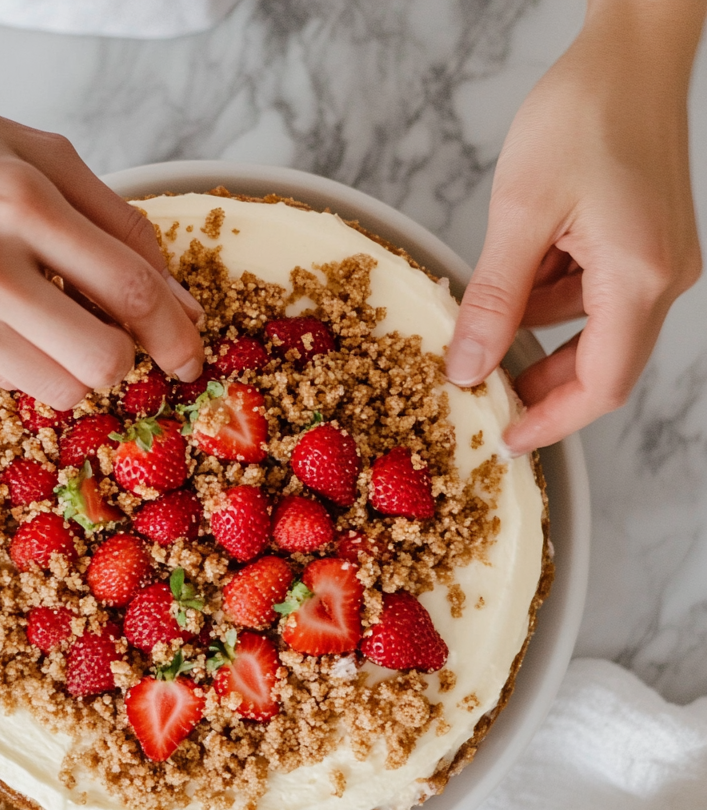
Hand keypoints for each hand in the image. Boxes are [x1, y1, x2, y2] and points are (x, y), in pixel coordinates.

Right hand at [0, 0, 203, 409]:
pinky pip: (6, 381)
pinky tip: (12, 321)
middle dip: (126, 360)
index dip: (174, 333)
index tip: (190, 353)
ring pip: (55, 388)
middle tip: (119, 338)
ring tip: (62, 325)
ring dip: (79, 369)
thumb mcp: (47, 156)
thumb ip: (121, 227)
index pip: (128, 291)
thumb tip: (177, 303)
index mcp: (23, 201)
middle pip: (97, 361)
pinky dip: (30, 362)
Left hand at [444, 0, 704, 453]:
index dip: (551, 420)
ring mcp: (656, 262)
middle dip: (537, 381)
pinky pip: (592, 294)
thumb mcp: (519, 214)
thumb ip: (492, 299)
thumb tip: (467, 367)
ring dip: (533, 332)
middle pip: (600, 364)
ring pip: (590, 328)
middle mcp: (661, 278)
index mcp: (640, 277)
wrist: (630, 50)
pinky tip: (514, 276)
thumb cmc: (584, 114)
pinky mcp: (642, 245)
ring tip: (482, 318)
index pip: (602, 384)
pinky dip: (547, 297)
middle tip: (480, 390)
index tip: (506, 439)